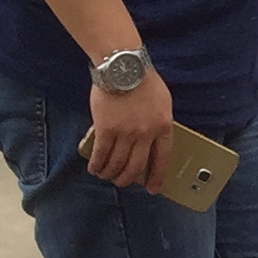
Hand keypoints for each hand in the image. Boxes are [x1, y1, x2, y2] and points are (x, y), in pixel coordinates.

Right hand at [84, 63, 175, 191]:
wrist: (123, 68)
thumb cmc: (144, 81)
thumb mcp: (163, 103)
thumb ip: (158, 123)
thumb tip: (152, 141)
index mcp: (164, 127)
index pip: (162, 158)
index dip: (157, 176)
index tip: (153, 188)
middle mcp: (146, 134)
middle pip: (137, 165)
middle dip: (128, 178)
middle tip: (122, 183)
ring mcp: (126, 133)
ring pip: (118, 163)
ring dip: (110, 173)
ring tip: (106, 176)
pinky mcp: (105, 129)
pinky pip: (101, 154)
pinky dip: (97, 164)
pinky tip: (94, 169)